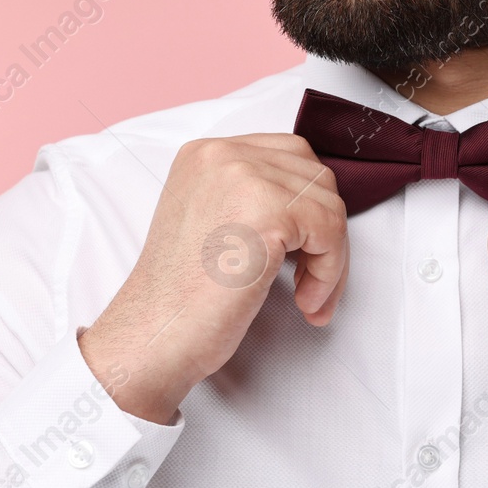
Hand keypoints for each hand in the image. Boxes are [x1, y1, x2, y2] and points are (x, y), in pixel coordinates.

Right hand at [79, 133, 347, 424]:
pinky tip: (306, 302)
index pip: (290, 157)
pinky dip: (331, 272)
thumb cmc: (182, 297)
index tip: (303, 253)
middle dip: (325, 232)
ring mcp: (245, 177)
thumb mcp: (212, 222)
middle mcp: (224, 154)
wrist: (155, 334)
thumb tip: (315, 204)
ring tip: (308, 298)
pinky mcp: (269, 211)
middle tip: (313, 280)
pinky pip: (331, 232)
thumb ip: (252, 199)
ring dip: (331, 259)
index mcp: (206, 153)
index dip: (308, 208)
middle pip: (315, 177)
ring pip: (329, 206)